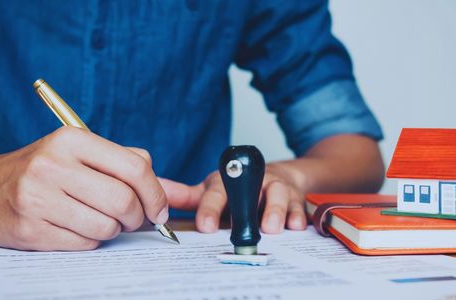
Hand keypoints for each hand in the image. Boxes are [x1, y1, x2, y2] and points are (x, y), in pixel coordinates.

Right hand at [0, 127, 167, 250]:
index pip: (135, 167)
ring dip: (114, 230)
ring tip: (102, 221)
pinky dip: (91, 241)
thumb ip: (127, 165)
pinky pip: (84, 244)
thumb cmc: (46, 169)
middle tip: (134, 220)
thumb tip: (170, 193)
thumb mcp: (82, 153)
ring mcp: (38, 198)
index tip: (160, 210)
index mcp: (73, 139)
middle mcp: (53, 165)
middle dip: (138, 217)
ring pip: (106, 227)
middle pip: (123, 200)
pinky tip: (78, 228)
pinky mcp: (30, 229)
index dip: (156, 194)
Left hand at [161, 163, 307, 233]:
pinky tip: (295, 225)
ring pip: (278, 195)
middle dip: (245, 208)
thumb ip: (187, 195)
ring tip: (271, 228)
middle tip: (240, 227)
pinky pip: (299, 206)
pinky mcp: (296, 197)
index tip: (205, 226)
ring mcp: (276, 188)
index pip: (217, 193)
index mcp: (228, 181)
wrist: (279, 176)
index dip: (211, 210)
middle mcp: (253, 181)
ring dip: (274, 211)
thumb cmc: (239, 188)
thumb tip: (156, 192)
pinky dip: (298, 215)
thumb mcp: (212, 189)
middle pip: (250, 191)